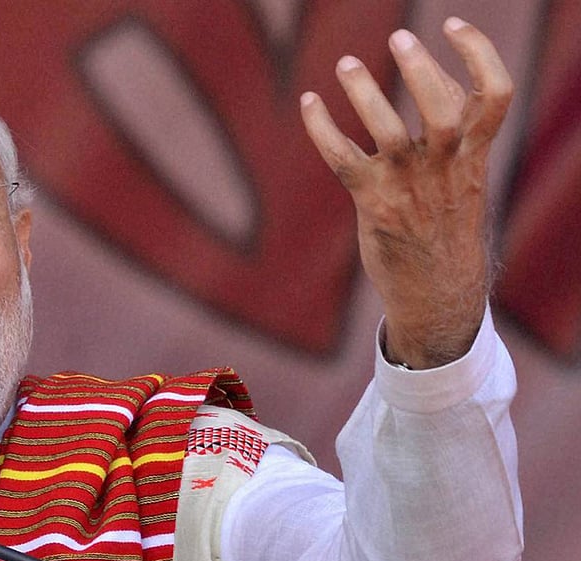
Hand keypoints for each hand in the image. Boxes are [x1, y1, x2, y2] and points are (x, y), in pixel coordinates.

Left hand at [300, 17, 511, 368]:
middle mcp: (444, 167)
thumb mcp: (465, 175)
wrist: (438, 292)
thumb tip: (433, 73)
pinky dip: (321, 127)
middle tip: (398, 38)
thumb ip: (453, 127)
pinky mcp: (374, 204)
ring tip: (344, 64)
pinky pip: (342, 158)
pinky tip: (307, 103)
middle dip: (420, 70)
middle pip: (440, 109)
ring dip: (364, 92)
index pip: (495, 96)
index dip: (478, 54)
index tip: (453, 23)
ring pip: (386, 130)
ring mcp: (408, 186)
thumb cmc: (447, 222)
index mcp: (475, 155)